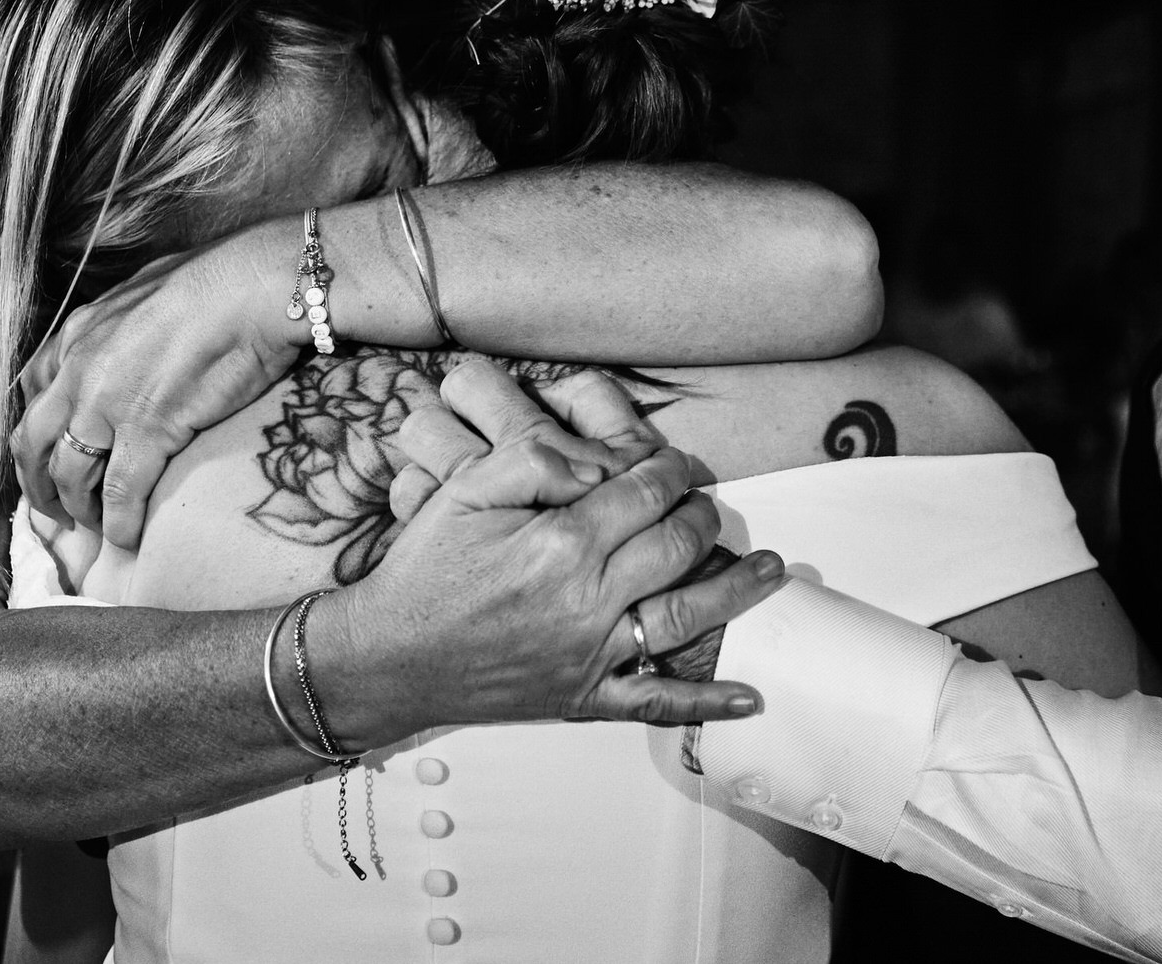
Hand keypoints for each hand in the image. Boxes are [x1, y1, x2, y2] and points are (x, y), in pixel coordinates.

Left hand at [13, 232, 297, 547]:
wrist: (252, 286)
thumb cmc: (219, 279)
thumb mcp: (150, 290)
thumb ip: (130, 320)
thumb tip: (144, 331)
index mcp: (77, 334)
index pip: (34, 393)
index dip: (37, 433)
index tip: (51, 454)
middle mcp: (78, 371)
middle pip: (32, 442)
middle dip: (37, 483)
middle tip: (53, 510)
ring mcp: (108, 404)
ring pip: (68, 474)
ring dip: (75, 509)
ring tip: (93, 528)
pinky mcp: (148, 431)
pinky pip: (119, 491)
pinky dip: (118, 522)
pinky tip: (126, 539)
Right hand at [388, 360, 773, 698]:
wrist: (389, 656)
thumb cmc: (426, 570)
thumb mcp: (465, 490)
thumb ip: (536, 459)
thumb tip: (602, 462)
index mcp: (560, 540)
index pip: (645, 491)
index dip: (669, 469)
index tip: (672, 463)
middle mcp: (585, 598)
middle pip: (676, 544)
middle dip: (701, 514)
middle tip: (704, 504)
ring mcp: (589, 652)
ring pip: (686, 616)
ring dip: (736, 591)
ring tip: (772, 570)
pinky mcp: (583, 694)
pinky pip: (654, 702)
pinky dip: (705, 702)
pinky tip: (747, 696)